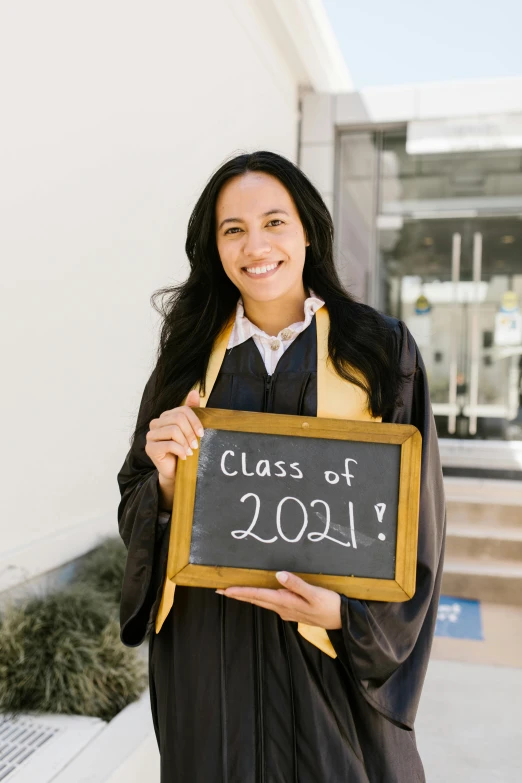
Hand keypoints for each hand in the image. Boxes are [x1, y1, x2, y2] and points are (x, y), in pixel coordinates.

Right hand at [145, 389, 202, 506]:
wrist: (175, 471)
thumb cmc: (183, 449)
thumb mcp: (190, 430)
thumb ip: (191, 411)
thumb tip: (194, 392)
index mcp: (165, 416)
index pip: (183, 410)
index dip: (195, 421)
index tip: (202, 433)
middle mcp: (156, 423)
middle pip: (178, 419)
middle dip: (190, 433)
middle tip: (196, 445)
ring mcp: (151, 435)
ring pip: (173, 430)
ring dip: (185, 443)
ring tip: (190, 451)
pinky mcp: (150, 448)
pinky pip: (168, 444)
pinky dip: (180, 451)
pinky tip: (183, 456)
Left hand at [216, 571, 341, 629]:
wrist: (343, 621)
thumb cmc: (330, 606)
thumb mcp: (315, 594)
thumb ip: (297, 584)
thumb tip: (279, 575)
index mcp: (285, 602)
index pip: (257, 596)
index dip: (240, 592)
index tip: (224, 590)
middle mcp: (283, 608)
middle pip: (255, 600)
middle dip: (238, 595)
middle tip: (220, 590)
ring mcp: (287, 611)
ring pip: (262, 602)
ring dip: (247, 597)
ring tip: (234, 592)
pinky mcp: (293, 611)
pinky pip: (271, 603)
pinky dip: (260, 598)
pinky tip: (259, 596)